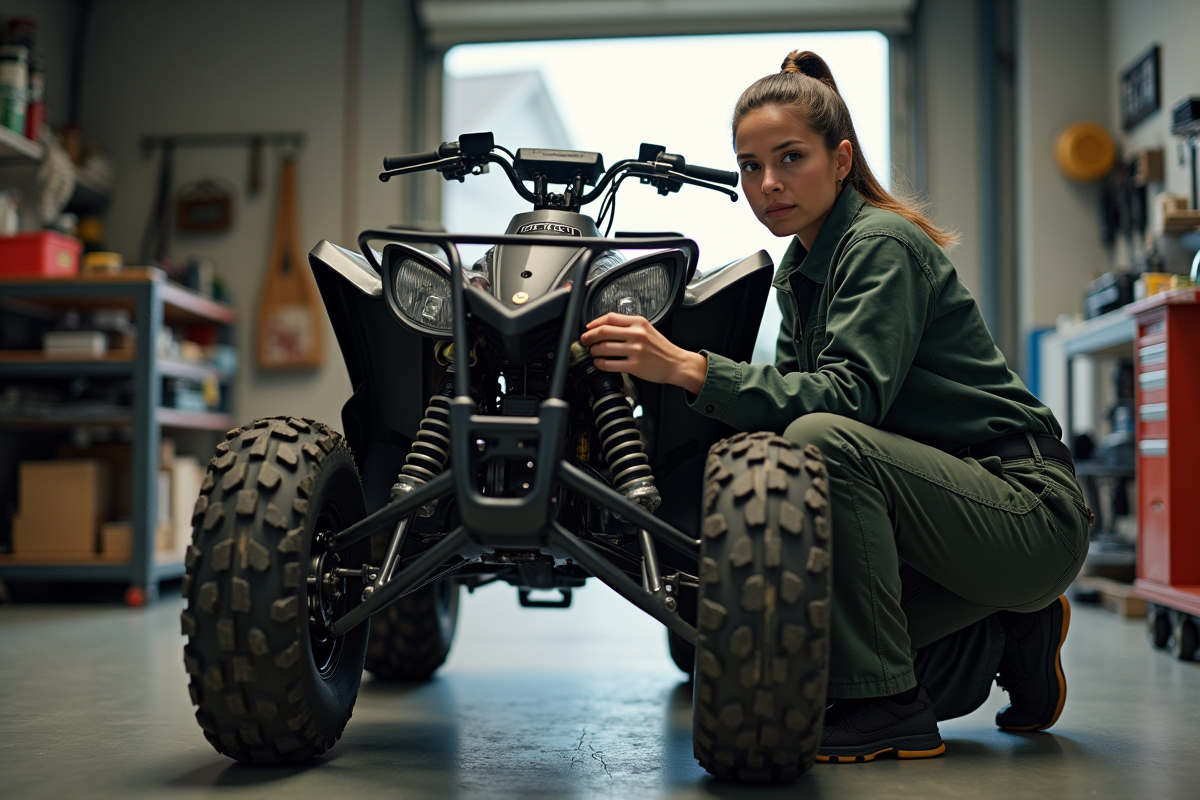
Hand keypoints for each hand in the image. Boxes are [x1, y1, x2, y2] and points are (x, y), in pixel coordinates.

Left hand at [579, 313, 707, 393]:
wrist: (676, 363)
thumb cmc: (661, 348)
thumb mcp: (647, 329)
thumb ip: (628, 326)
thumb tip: (604, 327)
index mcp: (638, 322)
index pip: (609, 318)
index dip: (594, 323)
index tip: (588, 328)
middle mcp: (637, 334)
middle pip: (603, 331)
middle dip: (588, 336)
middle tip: (584, 341)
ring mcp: (635, 350)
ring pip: (604, 348)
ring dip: (593, 351)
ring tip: (592, 353)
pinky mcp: (635, 366)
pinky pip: (609, 364)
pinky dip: (600, 364)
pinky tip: (599, 363)